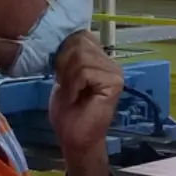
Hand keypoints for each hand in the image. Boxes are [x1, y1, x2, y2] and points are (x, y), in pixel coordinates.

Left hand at [49, 32, 122, 156]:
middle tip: (66, 86)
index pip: (81, 36)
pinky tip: (76, 98)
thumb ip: (67, 57)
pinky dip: (74, 85)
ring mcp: (115, 72)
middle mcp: (111, 63)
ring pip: (81, 57)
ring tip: (72, 93)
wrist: (75, 138)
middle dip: (64, 65)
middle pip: (79, 43)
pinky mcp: (114, 83)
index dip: (64, 52)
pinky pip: (85, 72)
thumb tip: (63, 37)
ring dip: (68, 77)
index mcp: (100, 59)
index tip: (60, 74)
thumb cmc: (68, 111)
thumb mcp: (63, 76)